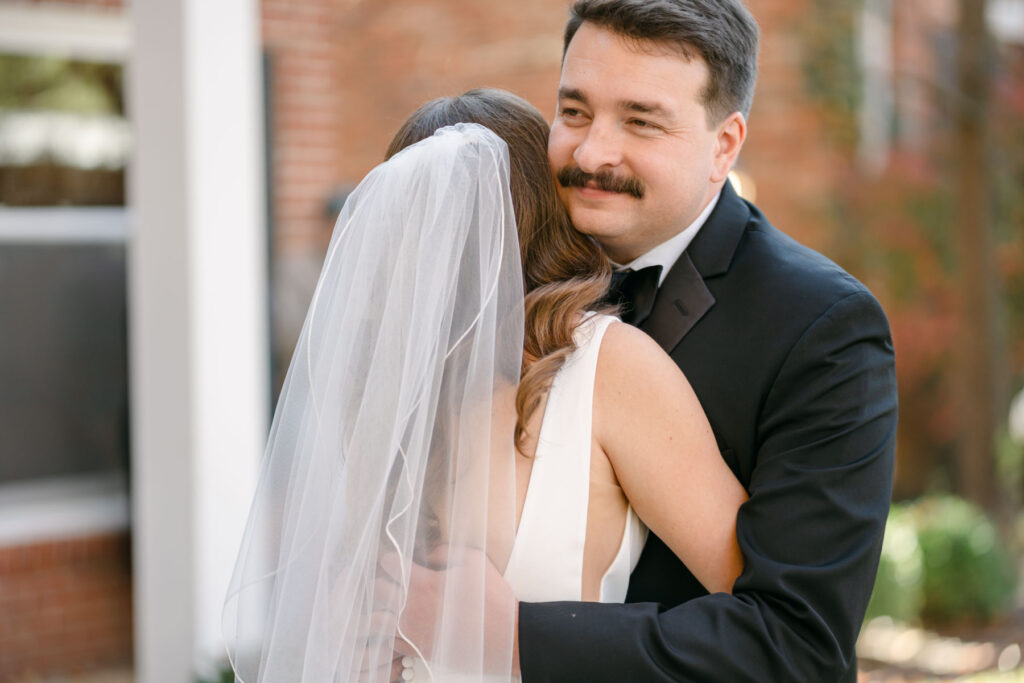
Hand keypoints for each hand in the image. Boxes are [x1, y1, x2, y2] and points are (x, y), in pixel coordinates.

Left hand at [374, 545, 519, 675]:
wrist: (505, 636)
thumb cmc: (492, 597)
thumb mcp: (474, 560)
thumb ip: (445, 551)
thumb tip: (429, 553)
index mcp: (423, 583)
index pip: (388, 563)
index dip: (392, 557)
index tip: (398, 559)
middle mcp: (412, 607)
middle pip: (376, 589)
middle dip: (382, 580)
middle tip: (394, 581)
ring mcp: (412, 631)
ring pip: (377, 619)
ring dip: (382, 608)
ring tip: (393, 605)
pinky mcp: (418, 650)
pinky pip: (390, 642)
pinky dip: (390, 633)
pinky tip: (402, 626)